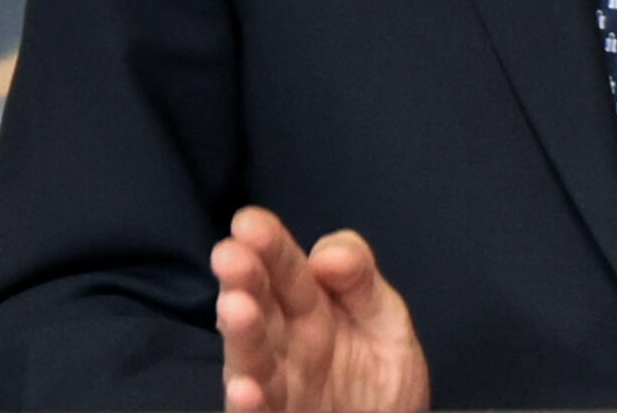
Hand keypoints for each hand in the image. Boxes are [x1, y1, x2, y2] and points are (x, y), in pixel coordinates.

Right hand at [213, 206, 429, 412]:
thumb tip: (326, 255)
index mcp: (308, 307)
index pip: (286, 269)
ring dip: (241, 334)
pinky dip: (248, 403)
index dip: (269, 244)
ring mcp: (278, 387)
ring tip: (236, 308)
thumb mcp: (386, 323)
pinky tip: (246, 388)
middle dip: (243, 279)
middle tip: (230, 255)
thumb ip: (362, 282)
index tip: (249, 223)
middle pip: (259, 307)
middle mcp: (283, 344)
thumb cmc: (382, 384)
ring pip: (250, 358)